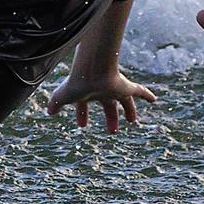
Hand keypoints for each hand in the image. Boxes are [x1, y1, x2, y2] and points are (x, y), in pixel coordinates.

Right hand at [41, 66, 156, 132]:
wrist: (90, 71)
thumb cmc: (75, 83)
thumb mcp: (62, 97)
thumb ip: (55, 103)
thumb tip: (48, 111)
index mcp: (87, 93)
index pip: (84, 105)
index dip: (82, 115)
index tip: (82, 125)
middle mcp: (101, 91)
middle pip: (108, 107)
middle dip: (110, 118)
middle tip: (113, 131)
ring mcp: (114, 89)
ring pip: (125, 102)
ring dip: (129, 111)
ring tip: (133, 121)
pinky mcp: (125, 87)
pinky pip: (139, 91)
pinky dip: (147, 95)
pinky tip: (154, 100)